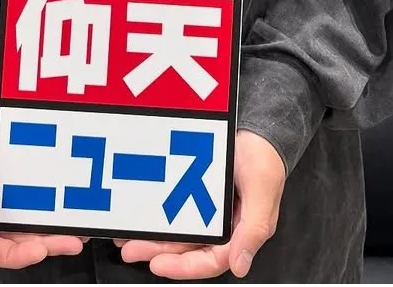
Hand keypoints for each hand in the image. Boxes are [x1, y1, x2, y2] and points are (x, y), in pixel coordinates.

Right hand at [0, 79, 87, 269]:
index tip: (39, 249)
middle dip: (40, 245)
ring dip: (47, 233)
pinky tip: (66, 210)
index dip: (12, 256)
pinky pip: (28, 203)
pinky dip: (46, 212)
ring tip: (75, 233)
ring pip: (21, 226)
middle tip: (69, 241)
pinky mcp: (7, 179)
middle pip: (7, 240)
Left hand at [116, 129, 284, 278]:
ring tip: (127, 237)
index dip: (183, 267)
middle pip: (186, 248)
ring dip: (153, 237)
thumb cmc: (265, 158)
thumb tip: (240, 266)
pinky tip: (139, 214)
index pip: (209, 261)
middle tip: (131, 250)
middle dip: (157, 252)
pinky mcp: (195, 191)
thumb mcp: (262, 190)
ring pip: (176, 231)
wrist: (257, 126)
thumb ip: (253, 229)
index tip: (157, 264)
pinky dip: (157, 213)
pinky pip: (173, 207)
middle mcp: (221, 225)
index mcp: (239, 233)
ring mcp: (206, 209)